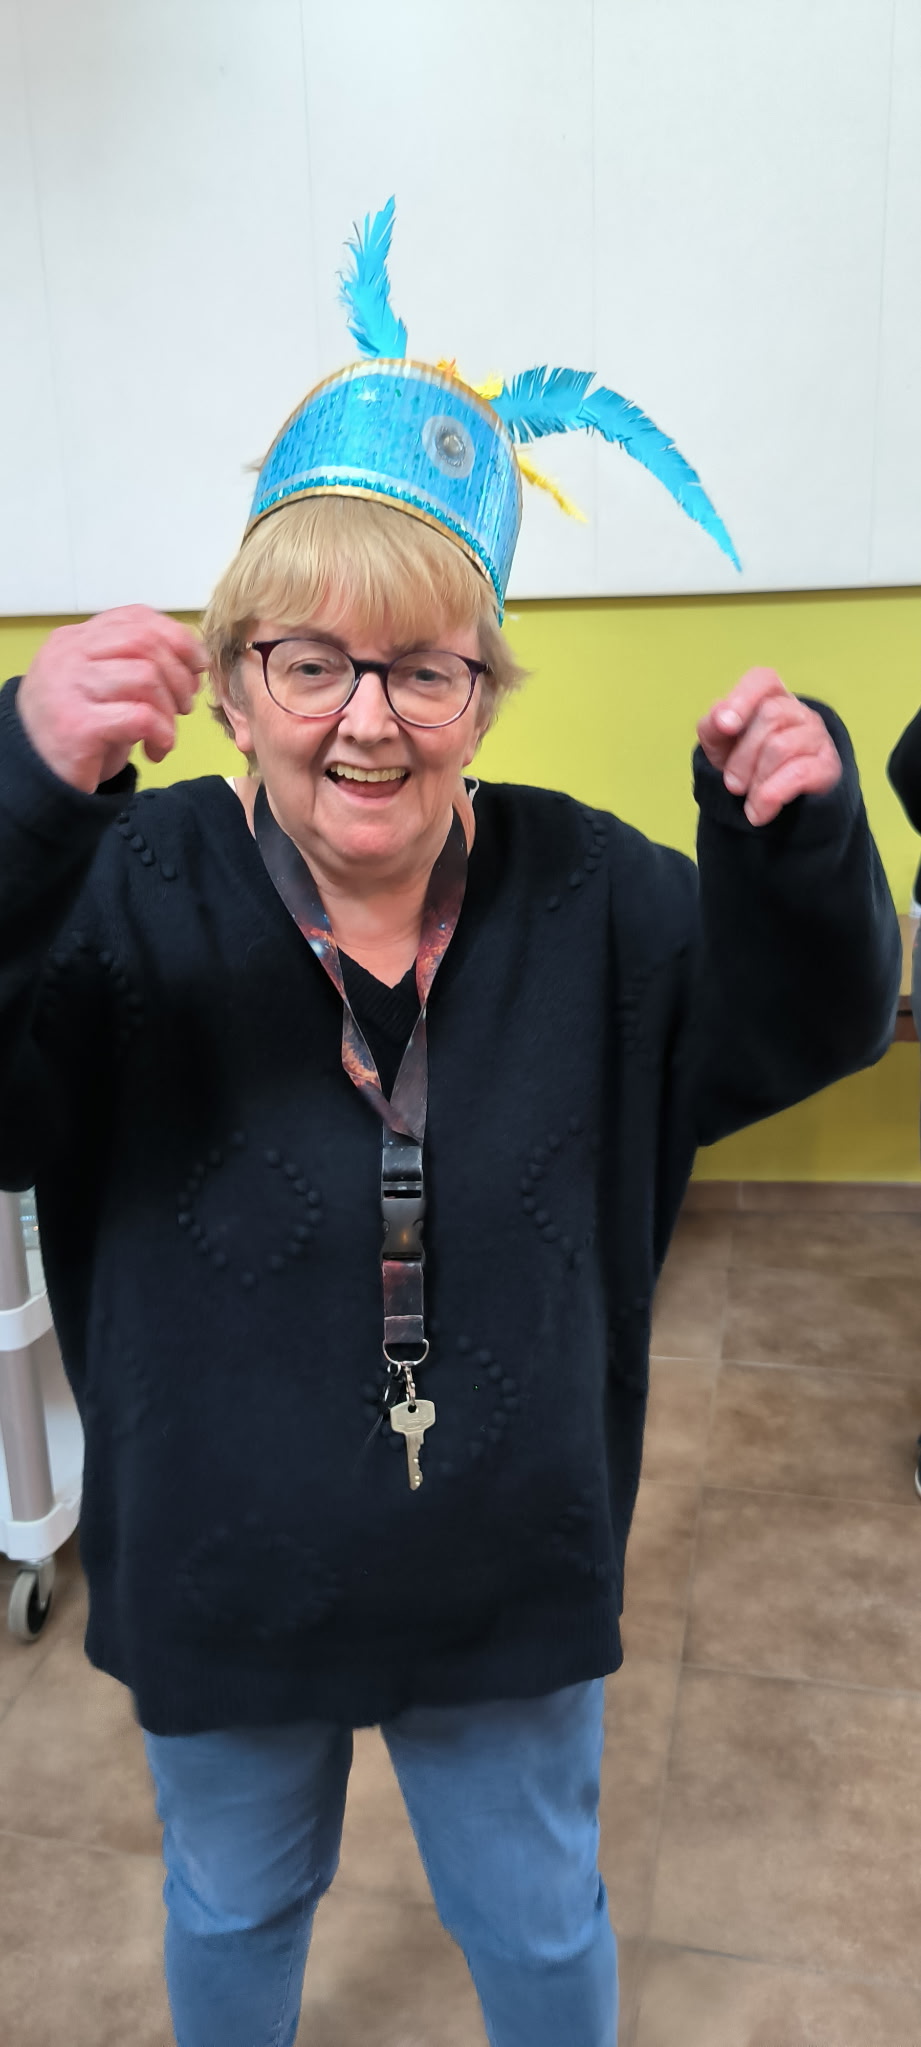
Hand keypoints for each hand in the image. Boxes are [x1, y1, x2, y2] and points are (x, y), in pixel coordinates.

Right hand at [17, 605, 207, 793]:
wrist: (36, 775)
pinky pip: (141, 717)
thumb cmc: (78, 729)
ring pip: (146, 677)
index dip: (177, 637)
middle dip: (179, 674)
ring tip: (166, 733)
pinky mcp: (78, 726)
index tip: (196, 664)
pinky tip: (156, 750)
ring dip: (171, 709)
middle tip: (184, 705)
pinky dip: (162, 734)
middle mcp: (68, 656)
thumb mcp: (101, 686)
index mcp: (75, 639)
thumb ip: (132, 664)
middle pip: (145, 642)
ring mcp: (70, 688)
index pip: (135, 617)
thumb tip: (192, 660)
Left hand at [697, 667, 841, 826]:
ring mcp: (817, 737)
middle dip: (742, 756)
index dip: (743, 698)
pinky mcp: (828, 767)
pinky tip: (758, 813)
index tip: (725, 726)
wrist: (775, 803)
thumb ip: (713, 726)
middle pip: (770, 715)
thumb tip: (720, 718)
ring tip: (747, 800)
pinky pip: (798, 774)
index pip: (763, 680)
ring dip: (756, 779)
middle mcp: (798, 712)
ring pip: (782, 746)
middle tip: (732, 785)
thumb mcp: (721, 745)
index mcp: (770, 698)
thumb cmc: (747, 763)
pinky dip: (770, 796)